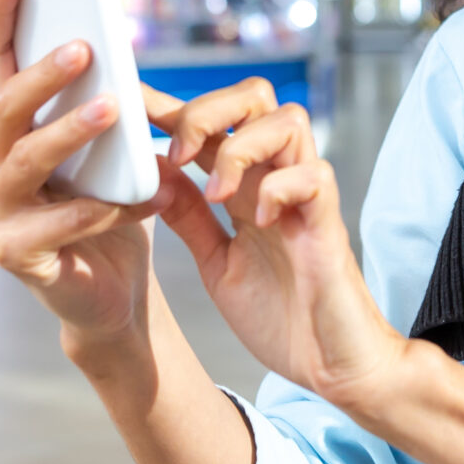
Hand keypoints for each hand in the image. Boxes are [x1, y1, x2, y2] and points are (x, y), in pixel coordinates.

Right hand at [0, 0, 159, 346]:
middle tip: (85, 46)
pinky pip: (52, 225)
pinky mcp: (13, 253)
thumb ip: (103, 97)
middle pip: (5, 104)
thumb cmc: (112, 203)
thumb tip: (108, 43)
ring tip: (114, 110)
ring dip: (69, 131)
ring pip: (25, 159)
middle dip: (42, 72)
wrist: (115, 287)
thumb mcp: (113, 144)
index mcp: (6, 125)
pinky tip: (134, 200)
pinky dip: (95, 210)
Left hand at [149, 81, 413, 417]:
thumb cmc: (282, 317)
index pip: (212, 124)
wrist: (331, 367)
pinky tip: (259, 220)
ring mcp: (306, 198)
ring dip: (241, 147)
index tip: (131, 104)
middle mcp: (277, 180)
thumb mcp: (217, 262)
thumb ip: (191, 217)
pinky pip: (312, 174)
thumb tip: (153, 170)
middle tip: (177, 154)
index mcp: (247, 188)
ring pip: (287, 120)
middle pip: (253, 97)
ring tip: (218, 194)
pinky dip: (279, 188)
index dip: (171, 106)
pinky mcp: (329, 222)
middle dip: (207, 110)